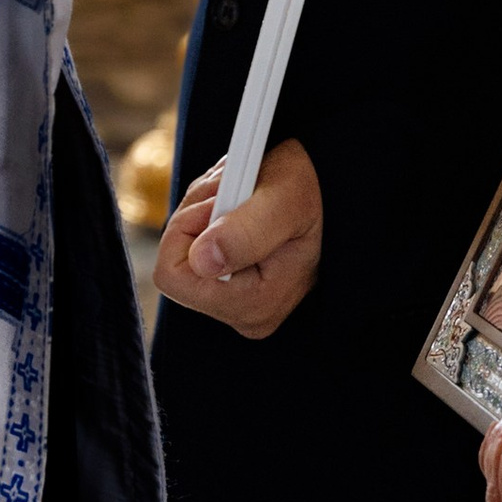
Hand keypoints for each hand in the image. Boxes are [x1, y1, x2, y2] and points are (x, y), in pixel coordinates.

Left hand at [152, 140, 322, 337]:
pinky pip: (194, 244)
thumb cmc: (310, 191)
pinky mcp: (230, 284)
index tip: (225, 199)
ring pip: (184, 248)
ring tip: (245, 194)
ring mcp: (236, 301)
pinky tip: (243, 204)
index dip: (191, 226)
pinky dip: (211, 213)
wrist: (327, 187)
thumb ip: (245, 231)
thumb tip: (202, 261)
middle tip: (237, 191)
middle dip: (199, 214)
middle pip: (176, 260)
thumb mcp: (285, 199)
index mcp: (256, 306)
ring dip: (206, 208)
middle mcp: (244, 313)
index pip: (174, 275)